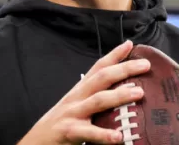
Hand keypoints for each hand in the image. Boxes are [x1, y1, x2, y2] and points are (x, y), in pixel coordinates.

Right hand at [18, 40, 149, 144]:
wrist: (33, 144)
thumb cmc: (59, 127)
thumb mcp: (76, 109)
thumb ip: (94, 101)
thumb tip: (121, 97)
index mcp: (79, 92)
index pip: (98, 68)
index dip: (114, 55)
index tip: (130, 44)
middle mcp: (76, 98)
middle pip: (101, 78)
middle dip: (124, 69)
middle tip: (145, 65)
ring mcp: (71, 114)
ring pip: (97, 100)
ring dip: (119, 95)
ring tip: (139, 93)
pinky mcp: (68, 132)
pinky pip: (87, 132)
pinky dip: (103, 135)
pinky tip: (118, 137)